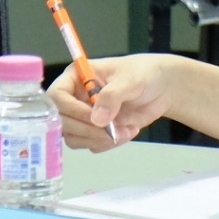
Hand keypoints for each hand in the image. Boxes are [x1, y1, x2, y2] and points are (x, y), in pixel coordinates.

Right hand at [49, 54, 178, 150]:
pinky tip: (128, 131)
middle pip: (62, 122)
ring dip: (99, 139)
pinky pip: (92, 144)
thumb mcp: (130, 80)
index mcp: (76, 77)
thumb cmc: (144, 74)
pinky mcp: (95, 130)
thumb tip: (96, 120)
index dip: (71, 109)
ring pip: (75, 137)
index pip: (57, 96)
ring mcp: (84, 116)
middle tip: (111, 130)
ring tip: (125, 130)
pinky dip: (109, 143)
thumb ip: (112, 96)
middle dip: (87, 130)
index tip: (92, 117)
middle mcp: (74, 98)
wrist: (162, 88)